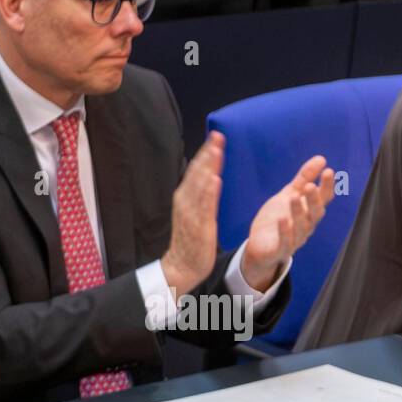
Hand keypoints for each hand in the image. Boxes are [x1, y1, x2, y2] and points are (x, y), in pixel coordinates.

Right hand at [161, 131, 223, 298]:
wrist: (182, 265)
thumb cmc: (191, 239)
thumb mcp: (195, 212)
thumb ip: (200, 194)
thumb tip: (208, 175)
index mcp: (185, 196)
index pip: (197, 170)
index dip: (206, 152)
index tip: (217, 136)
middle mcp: (185, 201)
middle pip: (197, 172)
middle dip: (207, 153)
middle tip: (218, 135)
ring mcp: (190, 213)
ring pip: (199, 185)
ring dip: (208, 167)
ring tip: (217, 150)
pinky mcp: (198, 226)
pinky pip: (203, 207)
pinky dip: (208, 192)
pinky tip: (215, 179)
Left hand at [240, 156, 337, 291]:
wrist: (261, 246)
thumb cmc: (278, 218)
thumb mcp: (290, 194)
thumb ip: (304, 178)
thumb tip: (321, 159)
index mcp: (309, 211)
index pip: (323, 198)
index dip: (327, 186)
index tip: (328, 171)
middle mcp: (307, 225)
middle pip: (315, 213)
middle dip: (314, 200)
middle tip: (310, 186)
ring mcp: (295, 239)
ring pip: (301, 226)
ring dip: (298, 212)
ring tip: (294, 198)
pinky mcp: (280, 250)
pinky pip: (285, 242)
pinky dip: (285, 232)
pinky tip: (282, 220)